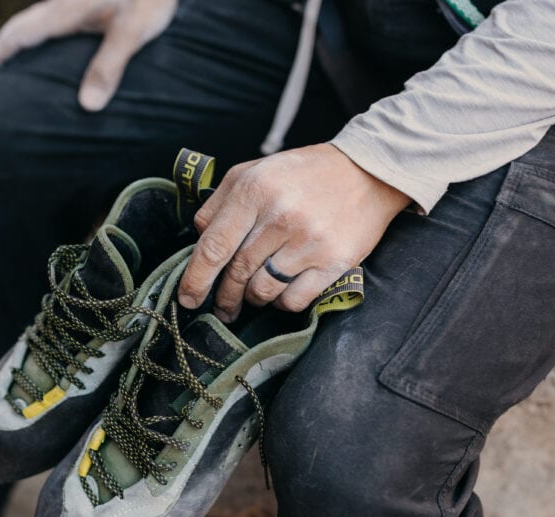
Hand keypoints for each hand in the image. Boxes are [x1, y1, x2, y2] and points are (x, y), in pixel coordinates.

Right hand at [0, 0, 178, 110]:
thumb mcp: (133, 32)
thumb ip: (110, 66)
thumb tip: (88, 107)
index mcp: (67, 9)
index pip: (21, 32)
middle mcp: (64, 3)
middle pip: (22, 26)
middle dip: (1, 49)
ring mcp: (74, 3)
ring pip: (37, 23)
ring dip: (20, 43)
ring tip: (10, 69)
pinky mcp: (87, 5)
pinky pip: (53, 23)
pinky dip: (40, 39)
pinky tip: (50, 55)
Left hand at [178, 144, 410, 320]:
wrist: (367, 172)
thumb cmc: (303, 174)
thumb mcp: (254, 172)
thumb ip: (219, 202)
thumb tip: (199, 238)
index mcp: (255, 190)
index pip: (214, 247)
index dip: (195, 279)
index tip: (187, 298)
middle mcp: (281, 216)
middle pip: (236, 273)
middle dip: (224, 296)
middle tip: (221, 306)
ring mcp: (309, 241)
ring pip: (263, 291)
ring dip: (253, 298)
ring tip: (254, 294)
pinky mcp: (334, 261)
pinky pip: (294, 300)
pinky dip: (282, 302)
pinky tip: (282, 292)